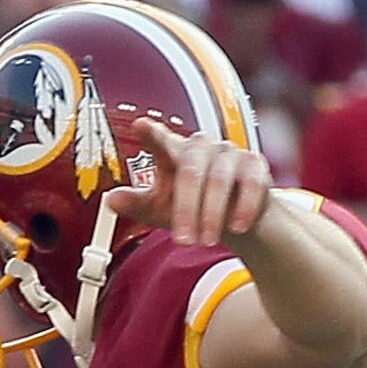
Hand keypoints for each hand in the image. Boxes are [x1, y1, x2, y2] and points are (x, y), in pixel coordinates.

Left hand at [107, 114, 273, 251]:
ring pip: (219, 180)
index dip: (152, 134)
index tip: (141, 126)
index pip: (161, 140)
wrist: (234, 217)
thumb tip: (111, 199)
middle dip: (186, 211)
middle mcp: (201, 147)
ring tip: (205, 241)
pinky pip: (250, 185)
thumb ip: (137, 203)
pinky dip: (242, 209)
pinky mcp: (255, 165)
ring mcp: (229, 153)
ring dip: (212, 216)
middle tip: (184, 241)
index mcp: (174, 152)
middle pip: (190, 172)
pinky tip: (237, 229)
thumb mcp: (160, 209)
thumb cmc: (193, 206)